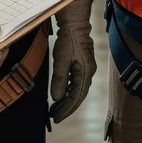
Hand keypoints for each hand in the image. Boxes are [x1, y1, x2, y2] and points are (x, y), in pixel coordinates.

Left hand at [49, 0, 95, 123]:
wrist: (74, 24)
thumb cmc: (68, 40)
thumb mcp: (61, 60)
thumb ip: (59, 79)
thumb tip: (56, 98)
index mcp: (85, 73)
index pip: (76, 98)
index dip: (66, 110)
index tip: (56, 118)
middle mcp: (88, 73)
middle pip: (77, 96)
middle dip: (66, 108)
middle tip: (53, 117)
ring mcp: (86, 69)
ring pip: (76, 90)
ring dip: (66, 100)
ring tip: (54, 108)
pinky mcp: (81, 65)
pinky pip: (75, 83)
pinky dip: (67, 91)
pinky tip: (60, 94)